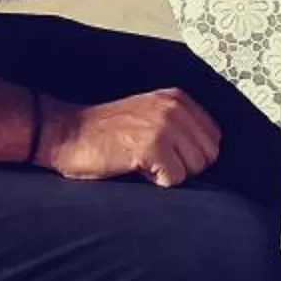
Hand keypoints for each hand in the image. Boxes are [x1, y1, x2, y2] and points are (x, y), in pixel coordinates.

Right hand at [41, 89, 222, 185]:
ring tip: (143, 162)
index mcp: (178, 98)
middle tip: (154, 162)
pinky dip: (156, 182)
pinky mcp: (151, 146)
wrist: (67, 133)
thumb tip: (208, 155)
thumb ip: (180, 125)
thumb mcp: (150, 115)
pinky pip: (174, 179)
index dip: (193, 155)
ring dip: (170, 174)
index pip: (214, 137)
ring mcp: (164, 125)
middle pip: (208, 155)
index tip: (168, 156)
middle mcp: (174, 107)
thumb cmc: (106, 133)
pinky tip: (136, 169)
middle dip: (185, 167)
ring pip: (194, 169)